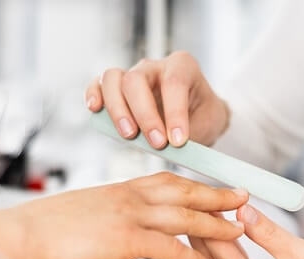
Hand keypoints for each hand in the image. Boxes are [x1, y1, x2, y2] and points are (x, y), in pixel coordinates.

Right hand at [14, 172, 246, 258]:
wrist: (20, 234)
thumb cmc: (43, 228)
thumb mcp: (80, 212)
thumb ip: (104, 215)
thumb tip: (112, 226)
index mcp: (119, 189)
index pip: (166, 180)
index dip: (194, 183)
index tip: (213, 186)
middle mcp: (129, 197)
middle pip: (184, 191)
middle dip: (217, 194)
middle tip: (243, 197)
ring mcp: (129, 217)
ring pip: (184, 216)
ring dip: (216, 223)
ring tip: (239, 230)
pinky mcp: (124, 239)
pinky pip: (170, 248)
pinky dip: (193, 258)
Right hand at [86, 51, 229, 148]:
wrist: (196, 116)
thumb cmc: (203, 116)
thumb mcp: (210, 123)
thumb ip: (193, 132)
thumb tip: (174, 147)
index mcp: (182, 66)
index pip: (174, 82)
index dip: (174, 113)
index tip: (177, 141)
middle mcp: (154, 67)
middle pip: (137, 80)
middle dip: (145, 115)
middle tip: (156, 143)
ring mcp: (132, 74)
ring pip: (113, 80)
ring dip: (118, 109)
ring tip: (129, 135)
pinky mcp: (116, 88)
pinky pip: (98, 84)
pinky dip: (94, 95)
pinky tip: (96, 110)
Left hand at [189, 205, 303, 258]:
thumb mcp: (301, 254)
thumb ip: (267, 233)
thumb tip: (242, 211)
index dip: (216, 230)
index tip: (207, 205)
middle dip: (208, 232)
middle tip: (199, 202)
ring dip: (214, 238)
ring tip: (206, 208)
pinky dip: (227, 246)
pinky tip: (219, 224)